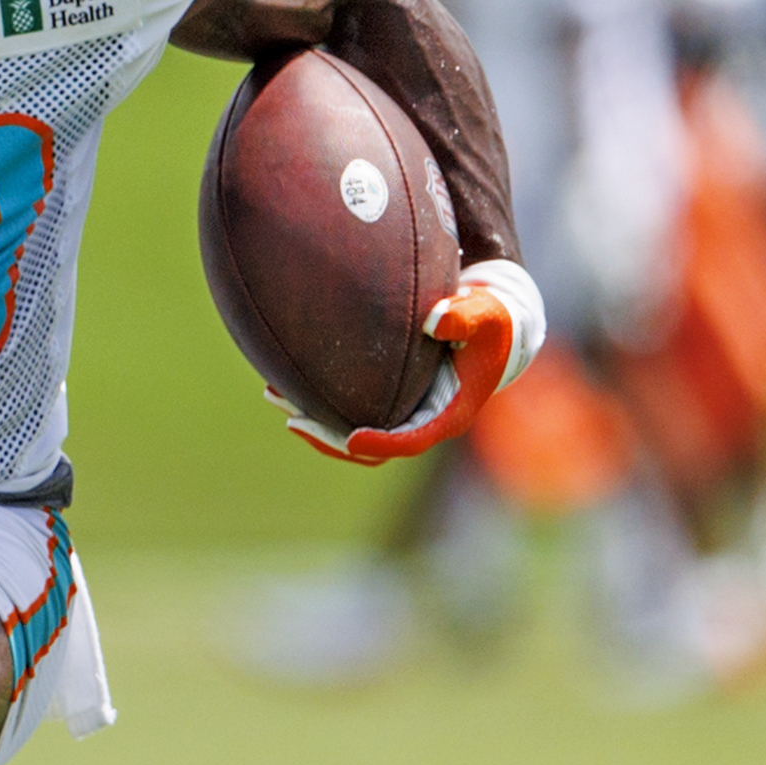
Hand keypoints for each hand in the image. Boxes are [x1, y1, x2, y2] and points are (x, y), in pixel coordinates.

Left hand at [287, 257, 546, 466]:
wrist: (490, 325)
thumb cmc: (491, 321)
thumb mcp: (487, 315)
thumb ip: (465, 317)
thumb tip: (437, 320)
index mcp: (448, 414)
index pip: (411, 441)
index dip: (381, 444)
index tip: (351, 440)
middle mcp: (422, 422)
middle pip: (370, 449)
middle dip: (329, 438)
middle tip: (293, 420)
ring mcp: (402, 414)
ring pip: (351, 434)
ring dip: (313, 421)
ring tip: (274, 396)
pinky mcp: (387, 401)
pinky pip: (347, 412)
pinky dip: (317, 402)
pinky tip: (285, 381)